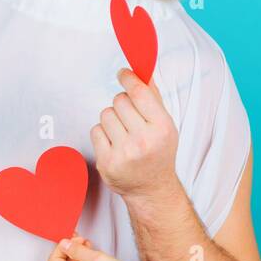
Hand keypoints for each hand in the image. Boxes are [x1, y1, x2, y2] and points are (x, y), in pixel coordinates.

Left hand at [92, 68, 179, 198]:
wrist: (152, 188)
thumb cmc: (159, 153)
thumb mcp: (165, 125)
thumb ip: (153, 98)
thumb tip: (142, 72)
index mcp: (162, 128)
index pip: (139, 93)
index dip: (128, 78)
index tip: (123, 73)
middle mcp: (144, 140)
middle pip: (120, 100)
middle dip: (123, 104)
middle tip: (130, 118)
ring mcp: (124, 153)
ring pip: (105, 114)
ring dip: (112, 119)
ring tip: (123, 133)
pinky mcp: (106, 162)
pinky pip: (95, 130)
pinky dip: (103, 134)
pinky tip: (115, 144)